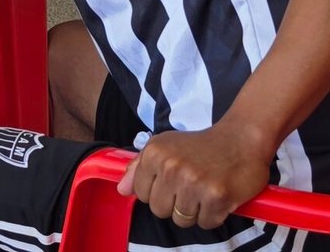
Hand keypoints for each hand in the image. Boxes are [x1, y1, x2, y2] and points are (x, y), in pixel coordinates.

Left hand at [116, 125, 272, 228]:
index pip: (141, 193)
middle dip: (174, 205)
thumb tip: (122, 190)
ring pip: (181, 220)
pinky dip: (213, 216)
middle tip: (189, 190)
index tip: (170, 184)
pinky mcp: (217, 197)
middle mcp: (171, 168)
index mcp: (154, 154)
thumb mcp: (163, 146)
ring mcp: (194, 183)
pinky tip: (217, 199)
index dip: (156, 193)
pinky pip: (206, 223)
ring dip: (194, 212)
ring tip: (203, 194)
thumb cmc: (199, 145)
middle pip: (159, 210)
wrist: (240, 140)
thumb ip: (138, 167)